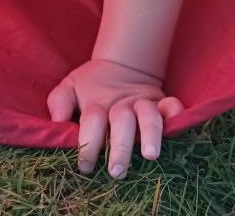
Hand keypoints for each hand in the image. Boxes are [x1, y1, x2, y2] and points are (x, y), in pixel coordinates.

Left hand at [47, 58, 182, 178]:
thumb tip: (56, 119)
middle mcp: (122, 104)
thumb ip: (60, 100)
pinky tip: (177, 127)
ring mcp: (143, 102)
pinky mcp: (161, 101)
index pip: (92, 120)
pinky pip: (172, 106)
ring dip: (150, 133)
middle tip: (116, 170)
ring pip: (149, 115)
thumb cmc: (92, 85)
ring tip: (150, 155)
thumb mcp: (71, 86)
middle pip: (121, 121)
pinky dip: (176, 115)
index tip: (85, 166)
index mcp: (98, 102)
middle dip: (120, 146)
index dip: (88, 143)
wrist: (121, 63)